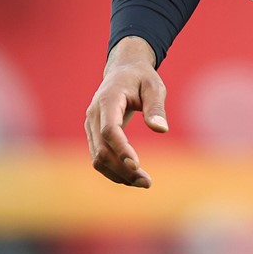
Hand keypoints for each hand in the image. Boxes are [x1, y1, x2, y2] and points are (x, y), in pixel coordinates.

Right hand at [85, 36, 169, 188]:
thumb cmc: (142, 78)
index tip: (137, 165)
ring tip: (144, 182)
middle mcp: (94, 115)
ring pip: (97, 158)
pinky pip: (99, 157)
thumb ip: (156, 107)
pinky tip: (133, 176)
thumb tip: (161, 130)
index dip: (121, 149)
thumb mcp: (154, 86)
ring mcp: (91, 126)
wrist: (123, 70)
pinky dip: (114, 170)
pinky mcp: (94, 134)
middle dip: (122, 169)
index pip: (109, 129)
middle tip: (147, 182)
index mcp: (108, 100)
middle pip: (102, 150)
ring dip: (118, 174)